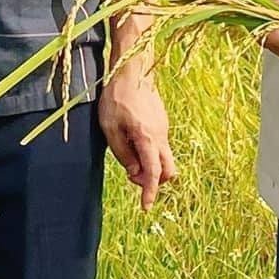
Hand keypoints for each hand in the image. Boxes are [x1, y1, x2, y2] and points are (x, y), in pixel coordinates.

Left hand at [99, 61, 177, 208]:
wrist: (133, 71)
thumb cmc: (117, 98)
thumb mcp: (110, 127)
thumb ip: (122, 153)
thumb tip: (134, 173)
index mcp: (147, 138)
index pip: (153, 173)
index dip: (149, 193)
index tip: (145, 207)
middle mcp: (161, 135)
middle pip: (168, 170)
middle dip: (154, 181)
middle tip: (131, 175)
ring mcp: (164, 128)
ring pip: (164, 158)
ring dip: (150, 165)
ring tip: (128, 153)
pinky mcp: (162, 123)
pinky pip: (160, 145)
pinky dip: (150, 152)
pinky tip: (132, 139)